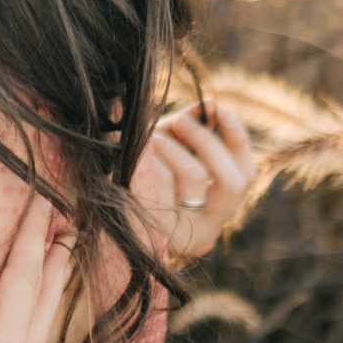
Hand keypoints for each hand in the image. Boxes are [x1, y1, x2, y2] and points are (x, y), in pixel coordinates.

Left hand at [145, 97, 256, 263]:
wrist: (96, 202)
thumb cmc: (138, 171)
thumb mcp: (168, 150)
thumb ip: (191, 128)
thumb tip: (210, 104)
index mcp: (217, 212)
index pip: (246, 177)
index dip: (238, 140)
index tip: (220, 108)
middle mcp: (207, 232)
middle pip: (231, 182)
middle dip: (207, 141)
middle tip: (181, 120)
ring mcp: (183, 237)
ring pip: (194, 174)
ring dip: (172, 146)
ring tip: (150, 138)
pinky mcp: (156, 232)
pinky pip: (161, 179)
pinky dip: (150, 159)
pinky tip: (137, 157)